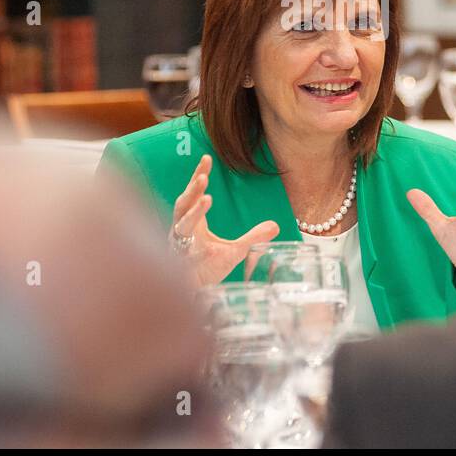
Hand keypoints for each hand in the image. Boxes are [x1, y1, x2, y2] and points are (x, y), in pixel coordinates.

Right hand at [172, 154, 278, 286]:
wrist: (197, 297)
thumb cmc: (209, 270)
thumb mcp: (237, 251)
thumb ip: (253, 236)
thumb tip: (276, 225)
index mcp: (193, 223)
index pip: (194, 194)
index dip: (198, 175)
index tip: (207, 158)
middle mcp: (182, 230)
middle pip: (183, 203)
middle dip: (192, 188)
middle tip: (204, 174)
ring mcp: (180, 245)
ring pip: (181, 222)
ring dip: (193, 209)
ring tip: (206, 194)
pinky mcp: (180, 262)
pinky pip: (185, 247)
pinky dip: (193, 238)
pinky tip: (204, 232)